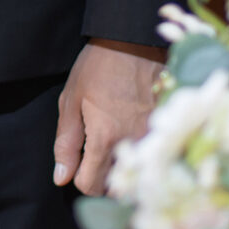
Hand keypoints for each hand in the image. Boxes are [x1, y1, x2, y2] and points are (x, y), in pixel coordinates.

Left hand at [53, 39, 162, 195]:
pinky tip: (131, 135)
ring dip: (121, 168)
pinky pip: (150, 156)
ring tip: (113, 144)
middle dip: (101, 179)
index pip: (90, 186)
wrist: (134, 42)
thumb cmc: (97, 68)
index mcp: (105, 138)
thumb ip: (66, 143)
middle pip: (115, 186)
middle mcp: (133, 144)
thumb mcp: (71, 101)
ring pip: (134, 173)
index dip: (79, 178)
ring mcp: (153, 138)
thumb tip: (62, 178)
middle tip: (94, 154)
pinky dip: (139, 154)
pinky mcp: (166, 130)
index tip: (79, 162)